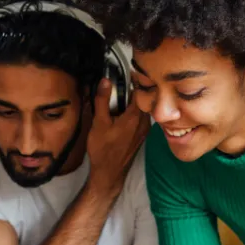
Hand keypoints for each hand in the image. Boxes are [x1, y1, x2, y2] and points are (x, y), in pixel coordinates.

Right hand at [87, 78, 149, 195]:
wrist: (109, 173)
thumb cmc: (103, 150)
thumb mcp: (99, 122)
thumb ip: (102, 100)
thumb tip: (105, 81)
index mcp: (135, 117)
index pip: (140, 90)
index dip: (133, 78)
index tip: (124, 71)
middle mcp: (144, 122)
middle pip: (142, 98)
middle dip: (131, 89)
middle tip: (118, 83)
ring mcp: (145, 129)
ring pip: (141, 107)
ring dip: (130, 101)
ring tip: (117, 97)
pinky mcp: (142, 135)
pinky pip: (139, 117)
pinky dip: (131, 111)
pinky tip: (119, 113)